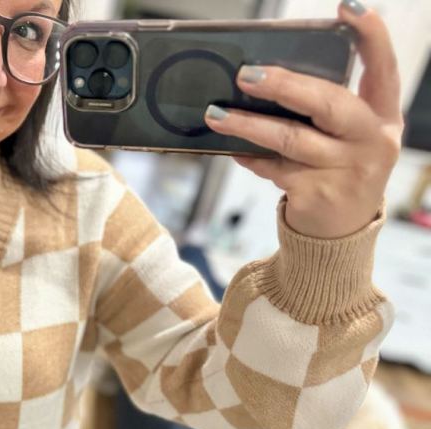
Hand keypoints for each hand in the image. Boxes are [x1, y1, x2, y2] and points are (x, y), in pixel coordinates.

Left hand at [204, 2, 403, 238]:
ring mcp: (346, 171)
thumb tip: (266, 80)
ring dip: (247, 124)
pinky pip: (273, 168)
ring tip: (215, 113)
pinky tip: (231, 149)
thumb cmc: (337, 171)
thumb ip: (322, 111)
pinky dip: (250, 157)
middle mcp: (372, 141)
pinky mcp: (317, 195)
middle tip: (247, 75)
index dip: (370, 35)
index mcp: (382, 117)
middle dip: (285, 85)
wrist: (339, 234)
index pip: (383, 68)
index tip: (350, 7)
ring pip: (291, 139)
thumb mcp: (345, 138)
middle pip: (328, 103)